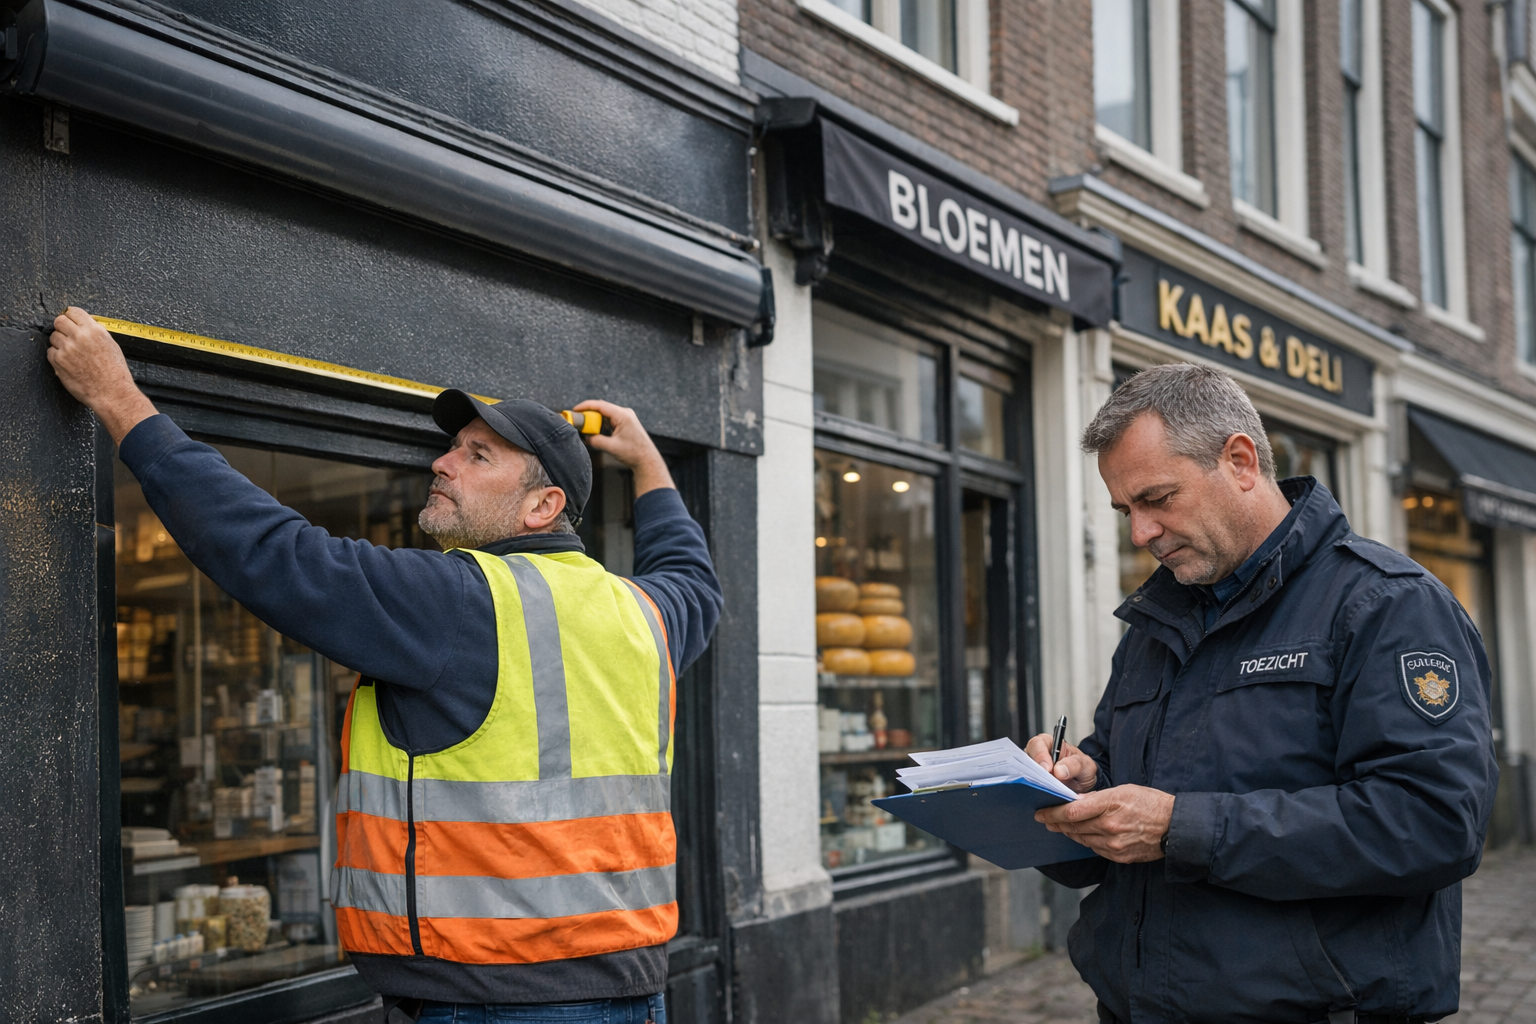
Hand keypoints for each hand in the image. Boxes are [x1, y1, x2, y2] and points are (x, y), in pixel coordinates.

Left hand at [45, 307, 158, 443]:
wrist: (112, 392)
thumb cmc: (115, 372)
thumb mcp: (111, 344)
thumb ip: (95, 332)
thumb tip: (82, 325)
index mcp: (94, 330)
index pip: (73, 311)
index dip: (70, 315)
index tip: (70, 320)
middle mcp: (79, 337)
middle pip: (59, 321)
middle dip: (62, 327)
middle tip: (67, 335)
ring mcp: (67, 349)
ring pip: (53, 337)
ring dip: (59, 343)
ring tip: (72, 353)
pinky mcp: (58, 361)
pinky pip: (50, 352)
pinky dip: (57, 356)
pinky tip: (69, 363)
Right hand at [571, 399, 673, 496]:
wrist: (647, 460)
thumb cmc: (634, 453)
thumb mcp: (611, 447)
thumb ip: (596, 441)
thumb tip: (585, 438)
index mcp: (623, 415)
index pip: (600, 405)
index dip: (586, 406)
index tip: (575, 409)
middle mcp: (625, 413)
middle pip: (602, 408)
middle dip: (589, 414)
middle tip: (578, 421)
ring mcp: (626, 417)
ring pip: (606, 414)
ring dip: (595, 420)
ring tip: (586, 427)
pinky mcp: (626, 423)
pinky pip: (610, 420)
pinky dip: (602, 424)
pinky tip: (596, 431)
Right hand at [1024, 732, 1098, 793]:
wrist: (1083, 788)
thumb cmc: (1082, 770)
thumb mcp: (1085, 765)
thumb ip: (1075, 764)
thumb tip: (1059, 770)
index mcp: (1049, 744)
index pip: (1038, 744)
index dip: (1040, 755)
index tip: (1047, 769)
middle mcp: (1037, 756)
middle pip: (1026, 760)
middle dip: (1033, 772)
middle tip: (1044, 783)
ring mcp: (1033, 772)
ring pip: (1025, 776)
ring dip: (1032, 785)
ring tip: (1043, 793)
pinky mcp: (1032, 786)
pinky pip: (1028, 789)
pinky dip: (1033, 794)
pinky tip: (1041, 799)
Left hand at [1034, 785, 1174, 862]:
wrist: (1175, 827)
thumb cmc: (1152, 804)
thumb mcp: (1124, 790)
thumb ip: (1098, 798)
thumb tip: (1077, 801)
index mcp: (1110, 804)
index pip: (1072, 811)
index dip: (1052, 813)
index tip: (1041, 812)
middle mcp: (1109, 826)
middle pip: (1072, 827)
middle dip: (1055, 822)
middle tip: (1043, 819)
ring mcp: (1114, 843)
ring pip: (1081, 838)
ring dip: (1067, 832)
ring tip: (1058, 826)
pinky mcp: (1119, 856)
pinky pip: (1094, 848)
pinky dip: (1085, 841)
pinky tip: (1080, 835)